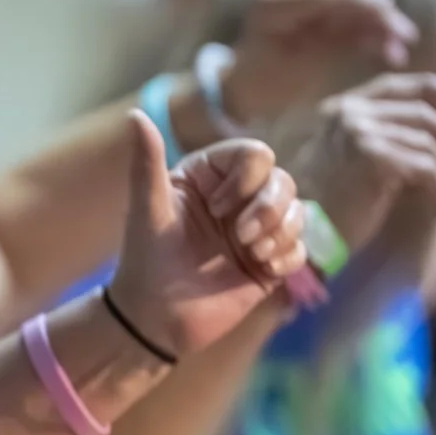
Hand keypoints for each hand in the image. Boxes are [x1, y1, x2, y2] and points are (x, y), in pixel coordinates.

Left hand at [106, 112, 308, 360]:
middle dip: (269, 208)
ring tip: (252, 254)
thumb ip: (146, 164)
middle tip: (240, 238)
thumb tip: (135, 116)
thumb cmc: (145, 260)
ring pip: (298, 212)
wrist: (153, 318)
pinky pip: (300, 248)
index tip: (216, 209)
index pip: (255, 155)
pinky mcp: (268, 262)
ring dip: (281, 232)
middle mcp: (238, 198)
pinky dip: (288, 256)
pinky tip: (264, 271)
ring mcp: (255, 230)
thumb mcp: (146, 209)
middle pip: (284, 181)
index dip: (247, 179)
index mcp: (212, 177)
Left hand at [215, 0, 417, 128]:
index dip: (369, 7)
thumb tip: (384, 3)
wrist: (248, 84)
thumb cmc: (269, 84)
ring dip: (376, 22)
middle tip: (407, 37)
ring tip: (399, 46)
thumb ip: (341, 36)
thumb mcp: (305, 68)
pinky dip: (364, 24)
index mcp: (271, 2)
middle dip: (378, 17)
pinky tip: (386, 45)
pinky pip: (344, 3)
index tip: (400, 27)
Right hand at [274, 73, 435, 255]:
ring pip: (427, 146)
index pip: (392, 88)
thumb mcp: (335, 166)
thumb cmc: (307, 212)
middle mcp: (349, 114)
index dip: (429, 86)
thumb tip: (418, 146)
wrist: (286, 235)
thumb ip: (366, 146)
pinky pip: (425, 169)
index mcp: (337, 111)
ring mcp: (362, 132)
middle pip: (419, 115)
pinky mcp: (376, 157)